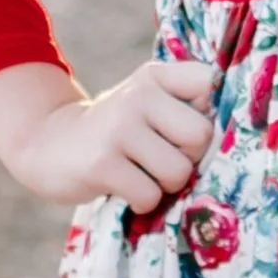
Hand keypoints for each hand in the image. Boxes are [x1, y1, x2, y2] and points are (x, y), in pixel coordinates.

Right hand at [0, 57, 215, 211]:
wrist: (48, 145)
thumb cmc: (115, 130)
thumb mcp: (146, 102)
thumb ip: (187, 105)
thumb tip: (230, 131)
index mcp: (155, 76)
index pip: (209, 83)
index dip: (207, 113)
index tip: (183, 127)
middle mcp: (138, 95)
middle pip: (201, 136)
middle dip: (189, 157)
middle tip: (161, 158)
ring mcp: (119, 129)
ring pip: (178, 172)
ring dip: (165, 185)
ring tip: (142, 174)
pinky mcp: (102, 164)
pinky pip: (149, 195)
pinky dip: (142, 201)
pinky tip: (124, 187)